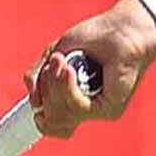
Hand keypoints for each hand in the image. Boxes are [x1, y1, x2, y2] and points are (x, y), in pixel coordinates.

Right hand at [25, 0, 155, 138]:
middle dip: (45, 90)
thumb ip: (38, 79)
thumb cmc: (93, 38)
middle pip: (51, 121)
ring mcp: (97, 110)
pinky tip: (69, 69)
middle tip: (55, 62)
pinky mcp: (109, 108)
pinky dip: (67, 88)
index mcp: (72, 99)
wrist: (121, 28)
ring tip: (62, 60)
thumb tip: (35, 104)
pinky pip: (77, 108)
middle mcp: (85, 108)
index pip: (54, 127)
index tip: (36, 106)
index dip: (42, 121)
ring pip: (61, 115)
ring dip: (54, 85)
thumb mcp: (54, 55)